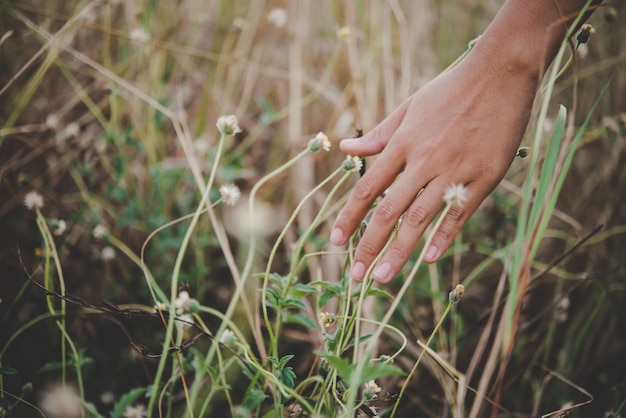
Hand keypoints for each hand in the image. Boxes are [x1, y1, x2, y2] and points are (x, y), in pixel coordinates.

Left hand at [330, 49, 537, 282]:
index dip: (350, 217)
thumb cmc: (450, 90)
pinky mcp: (484, 177)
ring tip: (383, 277)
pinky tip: (429, 259)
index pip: (368, 188)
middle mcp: (423, 161)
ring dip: (399, 252)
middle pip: (389, 211)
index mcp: (402, 144)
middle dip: (369, 245)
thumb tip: (345, 150)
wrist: (500, 73)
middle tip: (355, 275)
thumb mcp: (409, 107)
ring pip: (420, 219)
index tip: (336, 240)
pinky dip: (444, 237)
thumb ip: (379, 135)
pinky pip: (459, 213)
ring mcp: (454, 171)